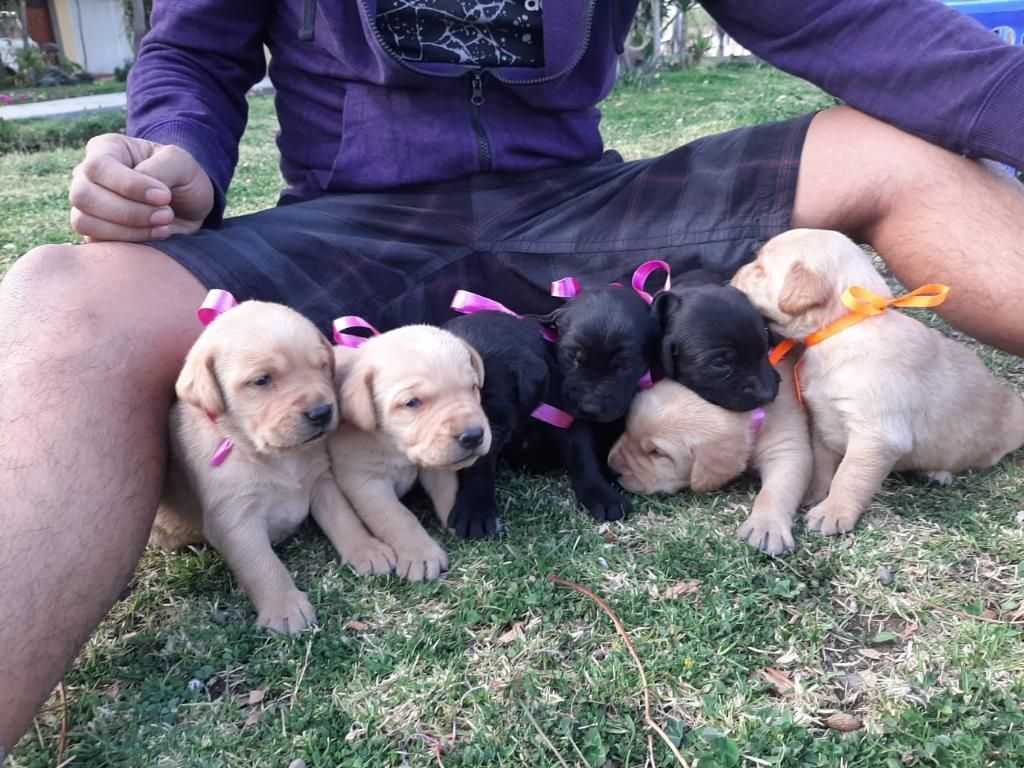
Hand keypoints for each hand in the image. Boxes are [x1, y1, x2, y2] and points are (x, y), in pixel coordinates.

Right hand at [69, 134, 214, 241]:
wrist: (191, 206)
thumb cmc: (182, 177)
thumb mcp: (180, 162)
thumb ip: (160, 169)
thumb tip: (145, 192)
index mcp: (105, 149)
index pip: (98, 166)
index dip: (129, 186)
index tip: (164, 196)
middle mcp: (87, 175)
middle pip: (84, 196)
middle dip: (130, 212)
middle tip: (167, 215)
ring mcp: (86, 205)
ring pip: (84, 222)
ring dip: (129, 230)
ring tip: (164, 226)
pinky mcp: (94, 231)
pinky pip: (95, 242)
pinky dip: (128, 243)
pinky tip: (156, 235)